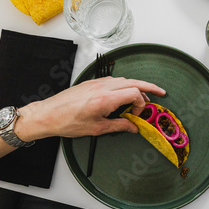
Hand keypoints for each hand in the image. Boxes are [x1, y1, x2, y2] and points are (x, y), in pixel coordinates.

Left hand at [16, 77, 165, 139]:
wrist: (48, 114)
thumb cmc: (69, 123)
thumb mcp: (97, 128)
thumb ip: (119, 126)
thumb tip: (134, 127)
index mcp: (106, 99)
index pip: (134, 92)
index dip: (141, 103)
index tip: (138, 115)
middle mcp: (103, 87)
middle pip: (133, 82)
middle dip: (148, 87)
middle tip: (160, 93)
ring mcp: (97, 82)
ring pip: (123, 79)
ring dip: (135, 86)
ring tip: (142, 98)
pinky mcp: (91, 82)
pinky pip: (113, 80)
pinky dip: (123, 86)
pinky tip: (123, 95)